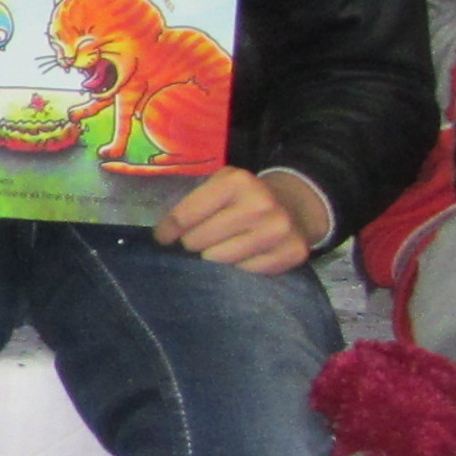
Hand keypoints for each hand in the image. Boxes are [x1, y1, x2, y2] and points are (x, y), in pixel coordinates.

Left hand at [157, 165, 326, 273]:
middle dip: (193, 244)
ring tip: (221, 247)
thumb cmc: (242, 198)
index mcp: (236, 181)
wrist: (293, 206)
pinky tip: (244, 255)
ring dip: (214, 258)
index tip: (163, 238)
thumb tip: (162, 237)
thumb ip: (191, 205)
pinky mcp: (293, 253)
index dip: (168, 231)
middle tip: (199, 241)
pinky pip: (245, 273)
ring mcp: (279, 230)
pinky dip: (239, 268)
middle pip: (199, 241)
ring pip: (219, 261)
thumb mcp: (218, 186)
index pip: (184, 216)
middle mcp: (260, 204)